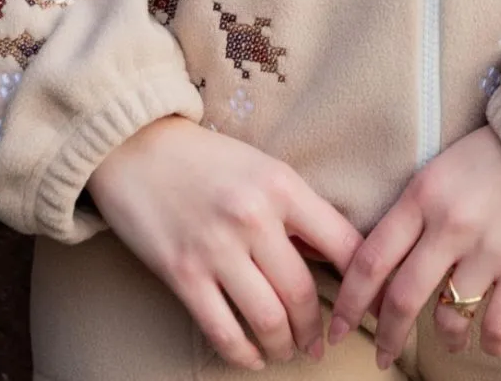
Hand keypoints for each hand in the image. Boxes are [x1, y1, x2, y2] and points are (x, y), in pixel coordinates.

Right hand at [85, 114, 363, 370]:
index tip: (364, 306)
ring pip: (267, 318)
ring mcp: (216, 247)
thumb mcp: (261, 168)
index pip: (343, 245)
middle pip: (302, 293)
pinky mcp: (183, 273)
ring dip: (283, 345)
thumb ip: (295, 210)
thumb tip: (332, 259)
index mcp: (282, 185)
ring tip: (287, 350)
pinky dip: (244, 353)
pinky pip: (223, 331)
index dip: (363, 285)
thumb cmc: (205, 159)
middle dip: (315, 328)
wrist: (136, 145)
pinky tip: (252, 355)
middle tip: (317, 341)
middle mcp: (254, 216)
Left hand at [325, 125, 500, 367]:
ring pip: (448, 318)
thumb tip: (384, 265)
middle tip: (382, 355)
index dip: (349, 301)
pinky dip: (489, 343)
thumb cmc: (492, 155)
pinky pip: (497, 326)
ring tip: (451, 340)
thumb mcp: (440, 170)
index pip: (371, 259)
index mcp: (421, 196)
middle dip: (386, 335)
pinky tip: (488, 340)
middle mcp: (449, 225)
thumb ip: (414, 213)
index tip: (337, 326)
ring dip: (445, 338)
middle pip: (402, 298)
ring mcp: (488, 249)